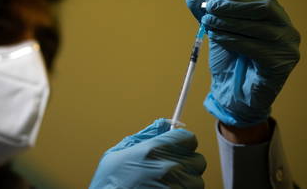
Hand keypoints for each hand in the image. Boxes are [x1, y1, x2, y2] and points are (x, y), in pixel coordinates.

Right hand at [89, 119, 205, 188]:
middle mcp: (169, 168)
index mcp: (153, 150)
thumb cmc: (109, 184)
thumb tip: (163, 124)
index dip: (183, 142)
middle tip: (171, 168)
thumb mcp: (118, 153)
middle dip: (186, 163)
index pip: (188, 138)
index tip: (178, 147)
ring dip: (186, 182)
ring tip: (167, 183)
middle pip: (197, 160)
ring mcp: (176, 188)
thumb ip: (145, 136)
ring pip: (197, 181)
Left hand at [186, 0, 299, 126]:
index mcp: (274, 17)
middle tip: (210, 8)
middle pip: (263, 8)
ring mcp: (287, 47)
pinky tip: (216, 38)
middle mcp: (286, 30)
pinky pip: (255, 47)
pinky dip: (233, 40)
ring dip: (229, 22)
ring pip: (258, 27)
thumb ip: (208, 15)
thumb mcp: (217, 33)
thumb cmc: (230, 62)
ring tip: (209, 23)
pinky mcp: (281, 64)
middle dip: (233, 6)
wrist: (233, 94)